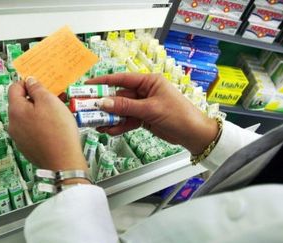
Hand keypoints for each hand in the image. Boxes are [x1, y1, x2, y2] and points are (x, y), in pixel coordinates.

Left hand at [8, 77, 87, 171]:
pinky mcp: (28, 148)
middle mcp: (12, 124)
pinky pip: (32, 130)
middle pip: (21, 103)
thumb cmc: (58, 130)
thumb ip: (37, 88)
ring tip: (59, 114)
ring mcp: (19, 138)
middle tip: (55, 99)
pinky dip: (42, 126)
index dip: (28, 83)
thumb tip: (29, 81)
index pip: (14, 87)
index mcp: (15, 110)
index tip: (43, 85)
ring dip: (41, 112)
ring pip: (28, 118)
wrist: (63, 162)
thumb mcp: (50, 101)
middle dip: (37, 99)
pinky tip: (56, 129)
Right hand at [87, 73, 218, 154]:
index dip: (104, 81)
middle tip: (89, 110)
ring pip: (122, 110)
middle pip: (119, 96)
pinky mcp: (144, 118)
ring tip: (97, 125)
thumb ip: (126, 106)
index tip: (88, 84)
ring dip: (111, 118)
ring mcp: (144, 105)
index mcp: (149, 81)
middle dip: (105, 104)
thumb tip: (104, 103)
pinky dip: (119, 126)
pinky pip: (127, 120)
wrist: (194, 134)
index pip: (122, 78)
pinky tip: (109, 131)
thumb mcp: (150, 109)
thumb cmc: (178, 115)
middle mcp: (145, 91)